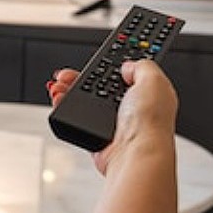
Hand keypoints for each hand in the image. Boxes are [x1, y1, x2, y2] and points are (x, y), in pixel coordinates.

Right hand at [46, 61, 177, 174]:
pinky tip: (59, 99)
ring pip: (86, 102)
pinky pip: (77, 119)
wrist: (135, 153)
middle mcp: (132, 109)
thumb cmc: (150, 122)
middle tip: (68, 74)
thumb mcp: (154, 79)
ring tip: (58, 86)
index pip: (127, 75)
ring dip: (68, 91)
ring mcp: (113, 124)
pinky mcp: (98, 137)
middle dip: (82, 78)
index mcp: (148, 94)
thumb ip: (141, 65)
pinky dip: (65, 109)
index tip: (96, 60)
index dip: (110, 66)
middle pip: (100, 87)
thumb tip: (127, 66)